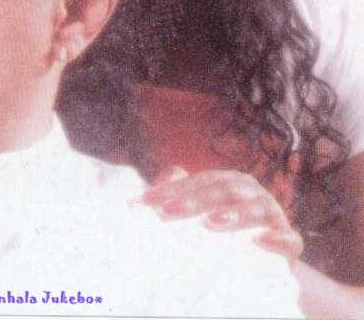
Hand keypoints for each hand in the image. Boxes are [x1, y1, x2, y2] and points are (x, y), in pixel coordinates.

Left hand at [143, 166, 303, 262]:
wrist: (264, 262)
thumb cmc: (225, 232)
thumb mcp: (202, 211)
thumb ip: (182, 192)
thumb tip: (164, 176)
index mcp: (228, 182)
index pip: (198, 182)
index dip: (173, 190)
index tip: (147, 201)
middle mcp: (251, 192)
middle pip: (223, 190)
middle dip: (195, 200)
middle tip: (170, 211)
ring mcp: (272, 213)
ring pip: (255, 208)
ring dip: (234, 214)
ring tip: (212, 222)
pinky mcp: (289, 240)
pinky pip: (288, 238)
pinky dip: (277, 238)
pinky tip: (262, 241)